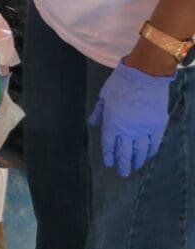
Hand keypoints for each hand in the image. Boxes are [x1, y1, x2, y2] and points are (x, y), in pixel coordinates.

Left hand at [88, 59, 175, 176]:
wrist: (145, 75)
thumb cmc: (120, 83)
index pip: (109, 144)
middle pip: (124, 152)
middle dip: (123, 164)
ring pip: (140, 151)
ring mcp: (143, 130)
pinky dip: (151, 151)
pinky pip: (154, 143)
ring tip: (135, 166)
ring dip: (137, 160)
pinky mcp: (158, 126)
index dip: (108, 155)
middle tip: (123, 173)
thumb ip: (98, 111)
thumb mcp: (104, 96)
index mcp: (112, 123)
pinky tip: (148, 155)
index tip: (108, 164)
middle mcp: (127, 130)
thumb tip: (91, 123)